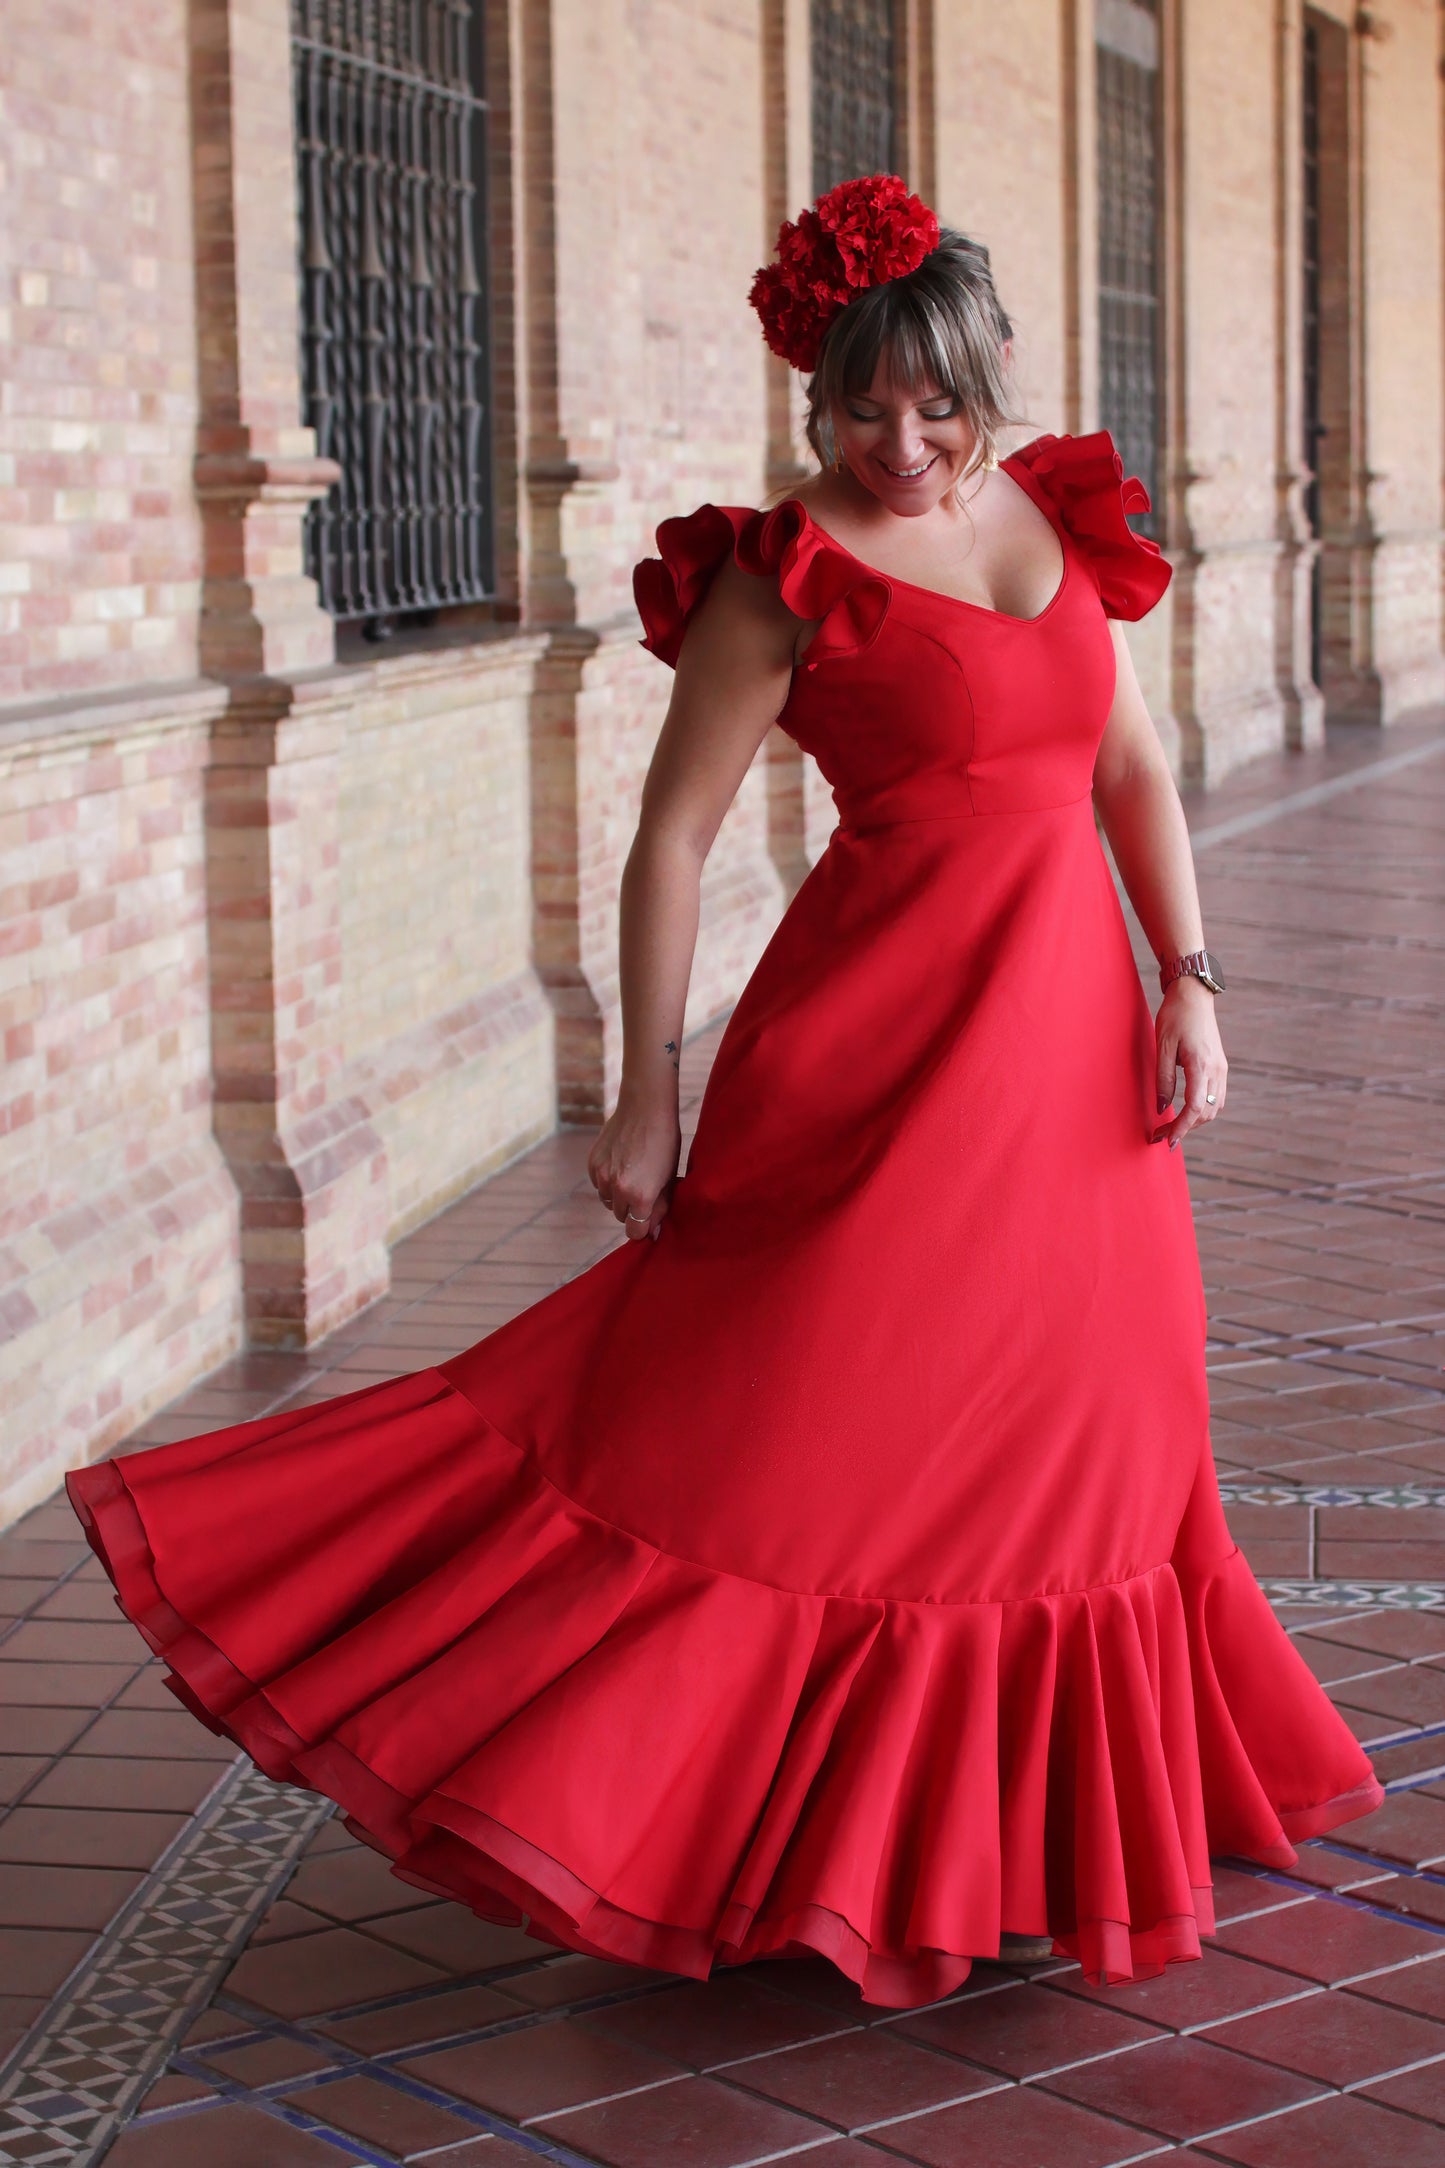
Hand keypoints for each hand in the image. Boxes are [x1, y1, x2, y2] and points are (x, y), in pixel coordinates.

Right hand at [587, 1088, 681, 1241]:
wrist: (645, 1107)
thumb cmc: (665, 1143)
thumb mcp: (670, 1178)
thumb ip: (661, 1207)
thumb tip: (653, 1233)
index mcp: (640, 1196)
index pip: (635, 1232)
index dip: (644, 1228)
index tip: (650, 1218)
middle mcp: (617, 1189)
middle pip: (621, 1217)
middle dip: (633, 1210)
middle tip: (645, 1190)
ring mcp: (601, 1176)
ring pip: (608, 1202)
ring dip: (619, 1196)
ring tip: (633, 1174)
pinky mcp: (592, 1164)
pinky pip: (598, 1185)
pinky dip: (607, 1181)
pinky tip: (621, 1164)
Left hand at [1153, 977, 1226, 1150]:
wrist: (1194, 996)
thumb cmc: (1175, 1016)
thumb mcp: (1162, 1046)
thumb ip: (1163, 1079)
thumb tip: (1162, 1108)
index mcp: (1200, 1064)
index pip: (1195, 1107)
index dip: (1181, 1128)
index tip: (1167, 1141)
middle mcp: (1216, 1070)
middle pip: (1206, 1113)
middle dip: (1185, 1129)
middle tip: (1161, 1136)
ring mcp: (1221, 1068)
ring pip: (1214, 1108)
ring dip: (1194, 1122)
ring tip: (1171, 1127)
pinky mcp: (1220, 1066)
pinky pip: (1217, 1097)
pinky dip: (1203, 1110)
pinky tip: (1186, 1111)